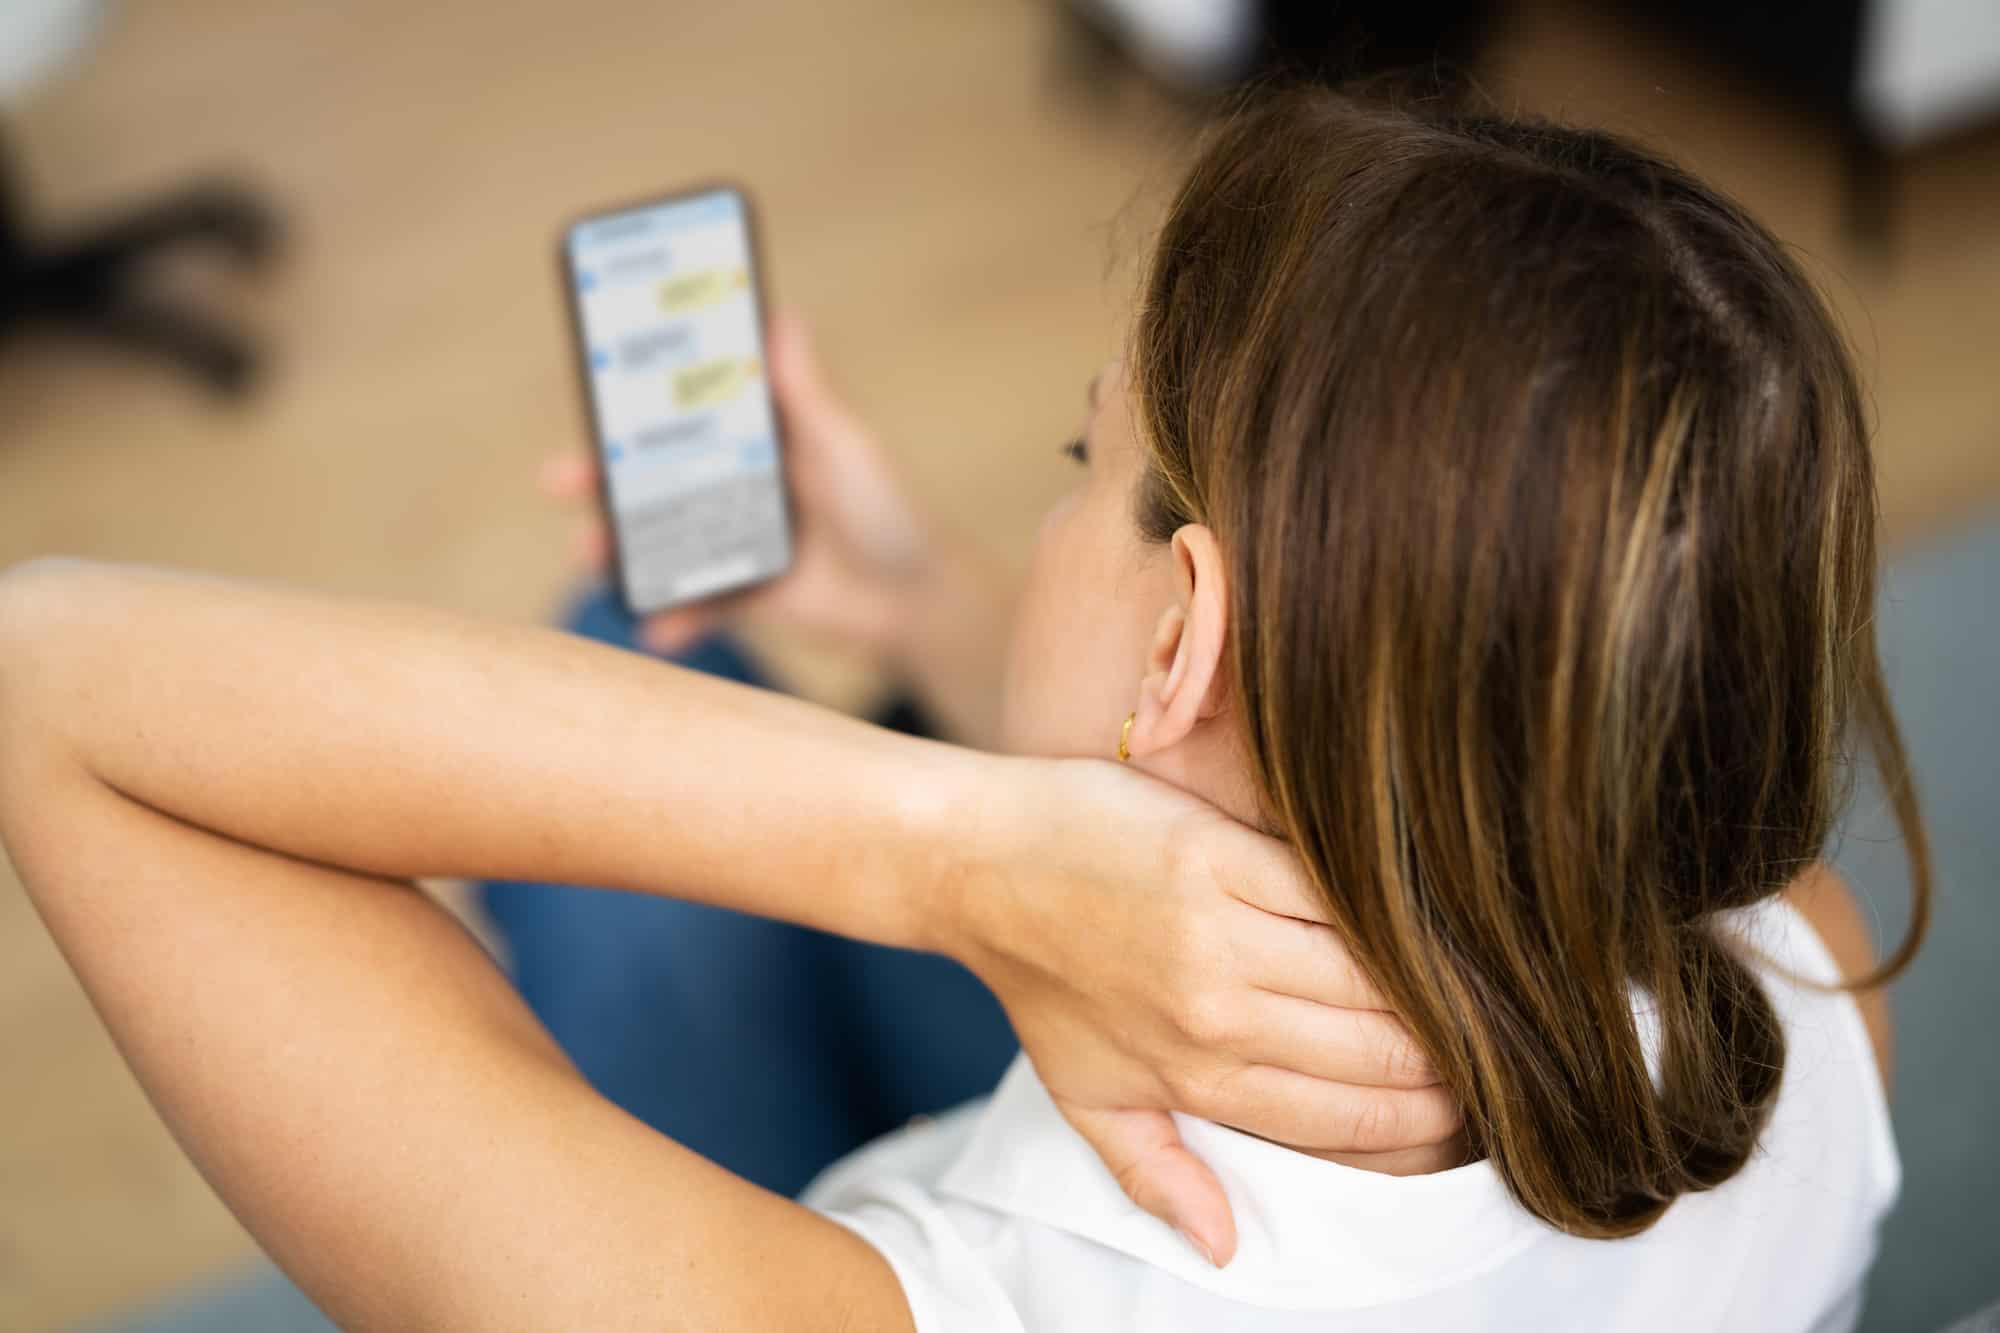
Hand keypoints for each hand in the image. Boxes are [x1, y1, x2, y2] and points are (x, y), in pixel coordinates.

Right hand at [545, 309, 933, 657]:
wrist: (918, 600)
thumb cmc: (889, 511)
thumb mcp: (847, 448)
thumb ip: (808, 396)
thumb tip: (783, 318)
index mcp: (750, 442)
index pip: (679, 417)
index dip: (631, 406)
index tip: (589, 387)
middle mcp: (729, 490)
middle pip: (648, 482)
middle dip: (598, 481)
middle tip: (557, 477)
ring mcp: (729, 546)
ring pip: (657, 544)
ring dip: (617, 551)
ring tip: (589, 555)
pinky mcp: (741, 598)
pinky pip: (695, 608)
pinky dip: (673, 619)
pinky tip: (657, 629)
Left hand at [948, 756, 1462, 1266]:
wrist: (977, 864)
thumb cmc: (1037, 979)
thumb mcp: (1084, 1097)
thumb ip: (1160, 1173)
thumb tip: (1229, 1251)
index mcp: (1195, 1078)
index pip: (1345, 1123)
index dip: (1424, 1127)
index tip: (1470, 1113)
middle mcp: (1214, 1013)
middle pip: (1379, 1053)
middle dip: (1451, 1059)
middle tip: (1494, 1047)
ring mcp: (1218, 930)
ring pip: (1371, 975)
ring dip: (1432, 984)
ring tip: (1476, 985)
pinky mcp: (1217, 855)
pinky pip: (1332, 892)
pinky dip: (1381, 907)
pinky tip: (1418, 912)